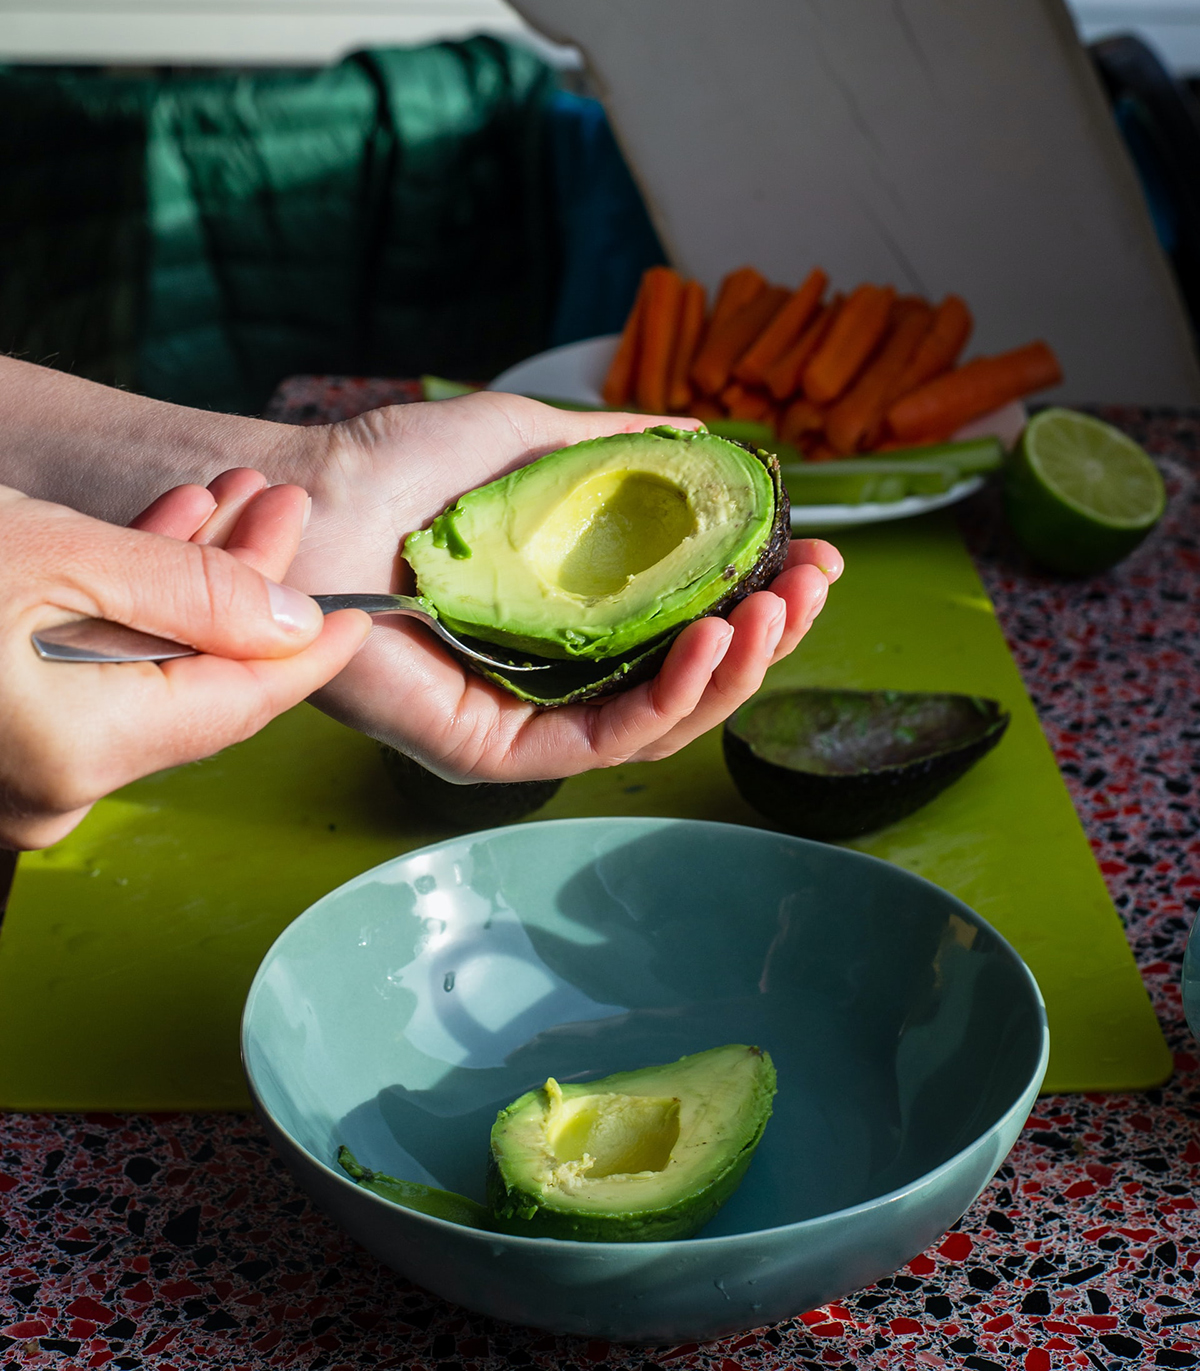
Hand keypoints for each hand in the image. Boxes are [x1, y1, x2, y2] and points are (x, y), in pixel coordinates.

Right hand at [0, 474, 369, 848]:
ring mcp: (26, 774)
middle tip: (280, 511)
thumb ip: (189, 593)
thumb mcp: (56, 556)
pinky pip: (93, 683)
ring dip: (188, 589)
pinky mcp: (6, 743)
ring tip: (225, 505)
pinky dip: (124, 616)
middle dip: (245, 590)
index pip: (241, 706)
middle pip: (199, 685)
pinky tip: (155, 543)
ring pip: (148, 677)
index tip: (358, 615)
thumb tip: (292, 622)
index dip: (308, 655)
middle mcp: (57, 788)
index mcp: (81, 753)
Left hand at [285, 393, 841, 780]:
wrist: (309, 498)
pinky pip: (602, 740)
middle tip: (815, 584)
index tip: (813, 555)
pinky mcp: (493, 752)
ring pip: (660, 720)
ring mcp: (526, 719)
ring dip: (736, 669)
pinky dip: (670, 698)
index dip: (756, 597)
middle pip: (686, 681)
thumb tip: (706, 439)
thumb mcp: (531, 442)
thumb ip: (618, 452)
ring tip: (779, 610)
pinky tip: (714, 639)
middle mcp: (554, 677)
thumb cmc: (400, 468)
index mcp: (569, 619)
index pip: (684, 627)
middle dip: (766, 636)